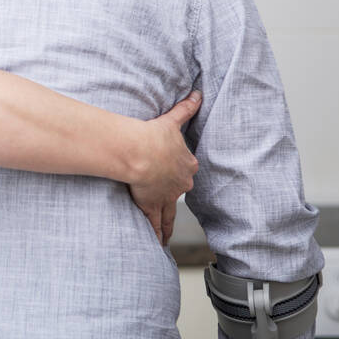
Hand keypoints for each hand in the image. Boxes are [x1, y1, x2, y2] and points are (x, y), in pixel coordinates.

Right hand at [127, 91, 200, 244]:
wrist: (140, 151)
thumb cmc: (154, 136)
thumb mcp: (173, 120)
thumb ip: (186, 108)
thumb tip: (198, 93)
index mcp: (186, 164)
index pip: (186, 169)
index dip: (179, 171)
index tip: (174, 175)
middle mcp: (180, 183)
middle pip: (178, 191)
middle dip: (172, 197)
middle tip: (166, 204)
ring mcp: (166, 196)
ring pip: (169, 214)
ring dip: (168, 226)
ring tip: (167, 237)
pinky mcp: (151, 206)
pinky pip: (156, 224)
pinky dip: (158, 234)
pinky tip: (159, 245)